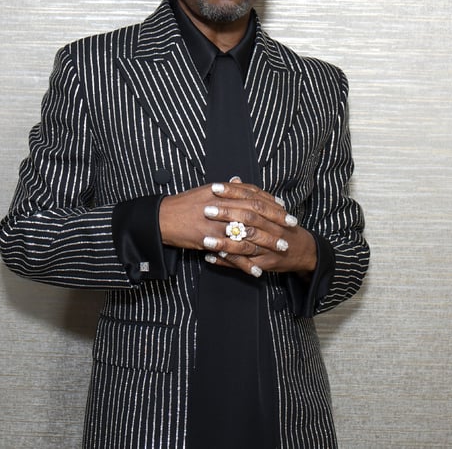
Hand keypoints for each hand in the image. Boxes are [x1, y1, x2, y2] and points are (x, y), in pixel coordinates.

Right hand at [158, 178, 316, 277]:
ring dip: (266, 241)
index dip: (270, 201)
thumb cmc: (182, 204)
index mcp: (221, 193)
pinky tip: (257, 270)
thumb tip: (238, 180)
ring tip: (281, 248)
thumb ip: (224, 188)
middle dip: (275, 219)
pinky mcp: (209, 241)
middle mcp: (221, 206)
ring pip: (247, 233)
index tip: (284, 207)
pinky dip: (245, 263)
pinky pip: (231, 253)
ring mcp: (215, 224)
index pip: (252, 195)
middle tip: (291, 226)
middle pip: (255, 212)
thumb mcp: (204, 191)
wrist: (161, 218)